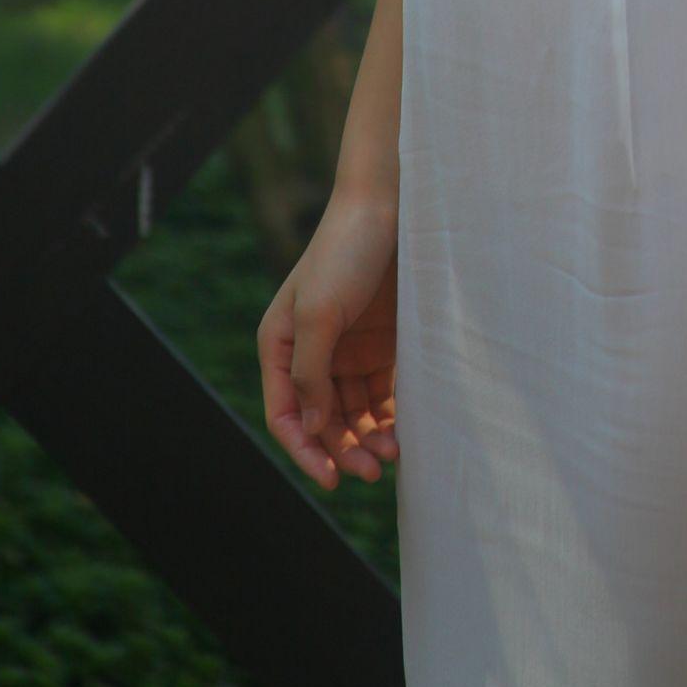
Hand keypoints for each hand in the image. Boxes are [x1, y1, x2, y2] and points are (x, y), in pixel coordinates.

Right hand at [257, 191, 400, 492]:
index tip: (331, 480)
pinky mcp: (383, 344)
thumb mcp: (320, 312)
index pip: (285, 414)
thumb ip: (310, 372)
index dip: (305, 451)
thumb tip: (311, 427)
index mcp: (280, 345)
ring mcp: (348, 350)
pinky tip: (405, 431)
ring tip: (393, 454)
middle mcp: (311, 353)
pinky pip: (382, 394)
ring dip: (369, 438)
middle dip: (344, 450)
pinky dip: (390, 416)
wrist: (394, 205)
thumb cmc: (346, 251)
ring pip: (354, 414)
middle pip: (323, 421)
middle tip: (374, 470)